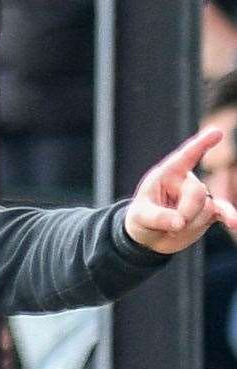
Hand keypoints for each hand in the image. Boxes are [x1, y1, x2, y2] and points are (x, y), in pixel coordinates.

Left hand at [125, 128, 236, 253]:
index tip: (216, 132)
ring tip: (174, 228)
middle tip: (171, 224)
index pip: (186, 156)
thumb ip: (159, 218)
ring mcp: (200, 197)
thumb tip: (180, 222)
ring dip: (191, 223)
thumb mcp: (141, 216)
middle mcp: (187, 182)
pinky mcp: (209, 212)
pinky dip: (230, 217)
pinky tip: (233, 224)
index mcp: (168, 174)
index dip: (201, 144)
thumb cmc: (141, 218)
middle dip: (185, 212)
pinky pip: (223, 212)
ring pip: (207, 208)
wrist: (150, 237)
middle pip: (197, 192)